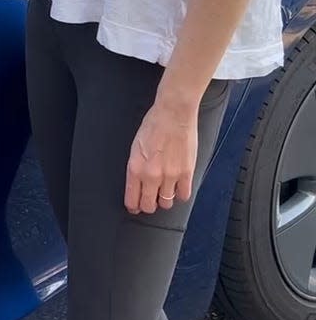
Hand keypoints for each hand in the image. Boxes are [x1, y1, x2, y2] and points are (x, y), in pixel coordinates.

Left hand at [124, 99, 198, 214]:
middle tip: (151, 199)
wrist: (173, 113)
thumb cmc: (154, 125)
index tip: (136, 206)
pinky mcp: (186, 173)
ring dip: (165, 199)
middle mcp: (151, 175)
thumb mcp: (135, 147)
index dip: (134, 206)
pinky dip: (180, 193)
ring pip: (166, 203)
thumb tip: (137, 184)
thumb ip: (136, 168)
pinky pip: (183, 196)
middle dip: (148, 205)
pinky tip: (178, 185)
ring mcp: (170, 175)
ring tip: (165, 189)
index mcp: (135, 168)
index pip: (132, 200)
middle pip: (149, 206)